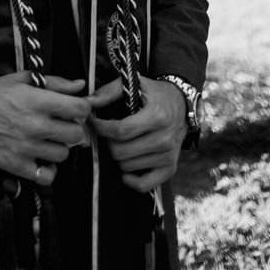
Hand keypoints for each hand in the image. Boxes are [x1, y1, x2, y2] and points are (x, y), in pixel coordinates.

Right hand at [0, 71, 90, 185]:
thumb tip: (79, 85)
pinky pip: (47, 176)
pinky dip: (48, 169)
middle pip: (76, 134)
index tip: (76, 109)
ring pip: (63, 154)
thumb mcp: (24, 80)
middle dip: (72, 128)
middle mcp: (35, 125)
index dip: (82, 108)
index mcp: (38, 101)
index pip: (80, 108)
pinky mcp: (17, 165)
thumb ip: (55, 82)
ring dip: (58, 146)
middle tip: (61, 125)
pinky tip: (41, 157)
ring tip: (47, 139)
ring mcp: (26, 147)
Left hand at [89, 76, 186, 193]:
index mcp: (156, 116)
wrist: (181, 104)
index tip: (93, 122)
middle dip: (107, 142)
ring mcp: (168, 156)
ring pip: (127, 166)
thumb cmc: (154, 94)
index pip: (121, 131)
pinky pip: (145, 185)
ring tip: (119, 143)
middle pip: (121, 151)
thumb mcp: (135, 84)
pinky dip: (131, 179)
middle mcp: (164, 138)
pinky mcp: (170, 168)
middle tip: (106, 133)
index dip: (101, 128)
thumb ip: (109, 92)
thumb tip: (87, 103)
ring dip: (117, 156)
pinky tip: (125, 168)